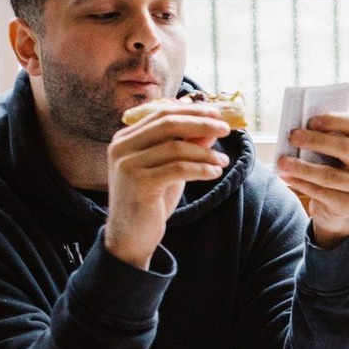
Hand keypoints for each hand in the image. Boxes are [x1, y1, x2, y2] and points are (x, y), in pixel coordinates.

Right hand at [104, 106, 231, 268]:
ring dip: (206, 153)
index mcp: (125, 138)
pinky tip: (215, 172)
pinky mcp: (139, 183)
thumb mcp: (168, 168)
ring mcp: (128, 165)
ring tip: (223, 161)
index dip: (191, 111)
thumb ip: (185, 147)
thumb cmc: (149, 200)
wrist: (129, 237)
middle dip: (202, 124)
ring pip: (177, 148)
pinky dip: (201, 168)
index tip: (217, 113)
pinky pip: (179, 169)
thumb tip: (211, 128)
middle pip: (169, 124)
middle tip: (226, 129)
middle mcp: (122, 147)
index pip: (162, 113)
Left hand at [276, 112, 348, 247]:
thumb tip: (299, 132)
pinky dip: (302, 184)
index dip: (334, 120)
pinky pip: (323, 193)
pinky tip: (287, 177)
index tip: (311, 120)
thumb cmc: (332, 169)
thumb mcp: (333, 153)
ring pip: (330, 175)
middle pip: (345, 147)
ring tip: (282, 162)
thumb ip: (324, 140)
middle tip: (293, 136)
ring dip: (302, 168)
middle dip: (316, 141)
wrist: (339, 207)